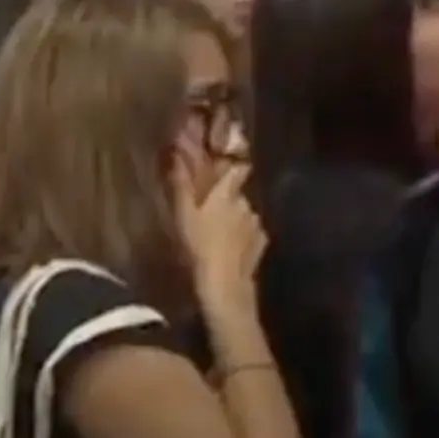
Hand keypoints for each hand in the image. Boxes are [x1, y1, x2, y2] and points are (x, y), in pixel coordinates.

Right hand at [172, 163, 265, 319]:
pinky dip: (244, 235)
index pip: (237, 170)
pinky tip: (233, 246)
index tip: (224, 168)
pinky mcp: (262, 243)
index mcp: (226, 194)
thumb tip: (177, 154)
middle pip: (238, 194)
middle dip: (228, 199)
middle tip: (211, 211)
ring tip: (221, 232)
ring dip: (236, 218)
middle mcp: (246, 204)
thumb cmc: (199, 245)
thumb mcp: (183, 214)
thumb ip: (182, 184)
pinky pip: (252, 232)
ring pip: (245, 214)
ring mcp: (256, 224)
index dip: (232, 167)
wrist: (224, 284)